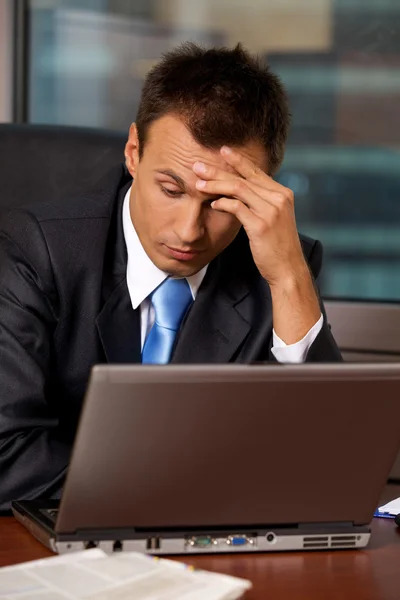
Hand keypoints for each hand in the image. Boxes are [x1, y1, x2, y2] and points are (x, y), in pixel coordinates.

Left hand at [193, 147, 320, 343]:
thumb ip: (261, 203)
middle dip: (219, 169)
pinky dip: (222, 203)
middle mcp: (278, 198)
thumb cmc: (277, 246)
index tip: (222, 151)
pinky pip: (236, 207)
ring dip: (215, 185)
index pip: (256, 172)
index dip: (238, 161)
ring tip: (198, 183)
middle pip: (244, 177)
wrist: (288, 269)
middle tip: (198, 164)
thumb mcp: (274, 219)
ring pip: (238, 188)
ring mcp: (271, 211)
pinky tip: (212, 204)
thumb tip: (239, 193)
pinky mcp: (260, 225)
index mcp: (282, 194)